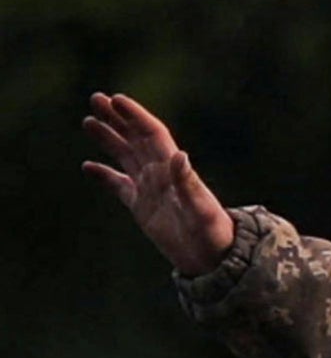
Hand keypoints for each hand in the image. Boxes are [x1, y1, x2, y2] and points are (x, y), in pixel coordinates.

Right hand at [82, 92, 234, 272]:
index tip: (115, 99)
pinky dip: (104, 174)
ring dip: (108, 138)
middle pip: (135, 139)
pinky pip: (119, 185)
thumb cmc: (214, 234)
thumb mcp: (202, 209)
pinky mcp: (142, 207)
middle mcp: (161, 174)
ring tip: (88, 121)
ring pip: (124, 156)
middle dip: (116, 119)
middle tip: (95, 98)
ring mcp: (150, 189)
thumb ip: (188, 184)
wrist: (214, 259)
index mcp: (174, 170)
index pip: (152, 134)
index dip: (134, 116)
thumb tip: (180, 155)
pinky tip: (88, 166)